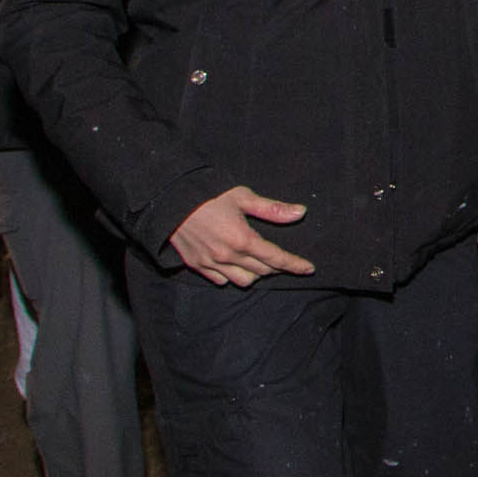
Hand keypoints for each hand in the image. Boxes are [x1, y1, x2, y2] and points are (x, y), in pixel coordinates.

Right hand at [168, 185, 314, 286]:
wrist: (169, 202)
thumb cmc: (208, 195)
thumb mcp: (242, 197)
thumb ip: (272, 209)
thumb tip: (300, 212)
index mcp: (243, 239)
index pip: (276, 258)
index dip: (295, 264)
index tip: (308, 269)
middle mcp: (228, 256)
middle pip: (262, 271)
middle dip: (276, 267)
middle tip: (282, 259)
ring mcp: (211, 264)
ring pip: (243, 281)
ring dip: (256, 274)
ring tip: (259, 262)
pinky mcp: (197, 266)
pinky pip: (221, 281)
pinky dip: (233, 276)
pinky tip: (235, 265)